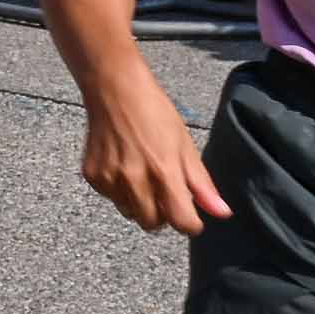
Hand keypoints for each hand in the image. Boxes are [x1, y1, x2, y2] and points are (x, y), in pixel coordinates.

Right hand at [77, 71, 230, 235]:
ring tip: (142, 176)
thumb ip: (202, 185)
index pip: (181, 221)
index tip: (191, 216)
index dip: (190, 223)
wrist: (114, 90)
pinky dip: (119, 191)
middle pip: (152, 223)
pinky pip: (111, 198)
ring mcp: (110, 178)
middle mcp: (135, 179)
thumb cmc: (155, 114)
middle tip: (164, 192)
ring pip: (130, 213)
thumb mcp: (185, 146)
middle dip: (162, 215)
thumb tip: (222, 213)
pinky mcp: (92, 176)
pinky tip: (123, 167)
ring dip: (140, 204)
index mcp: (164, 171)